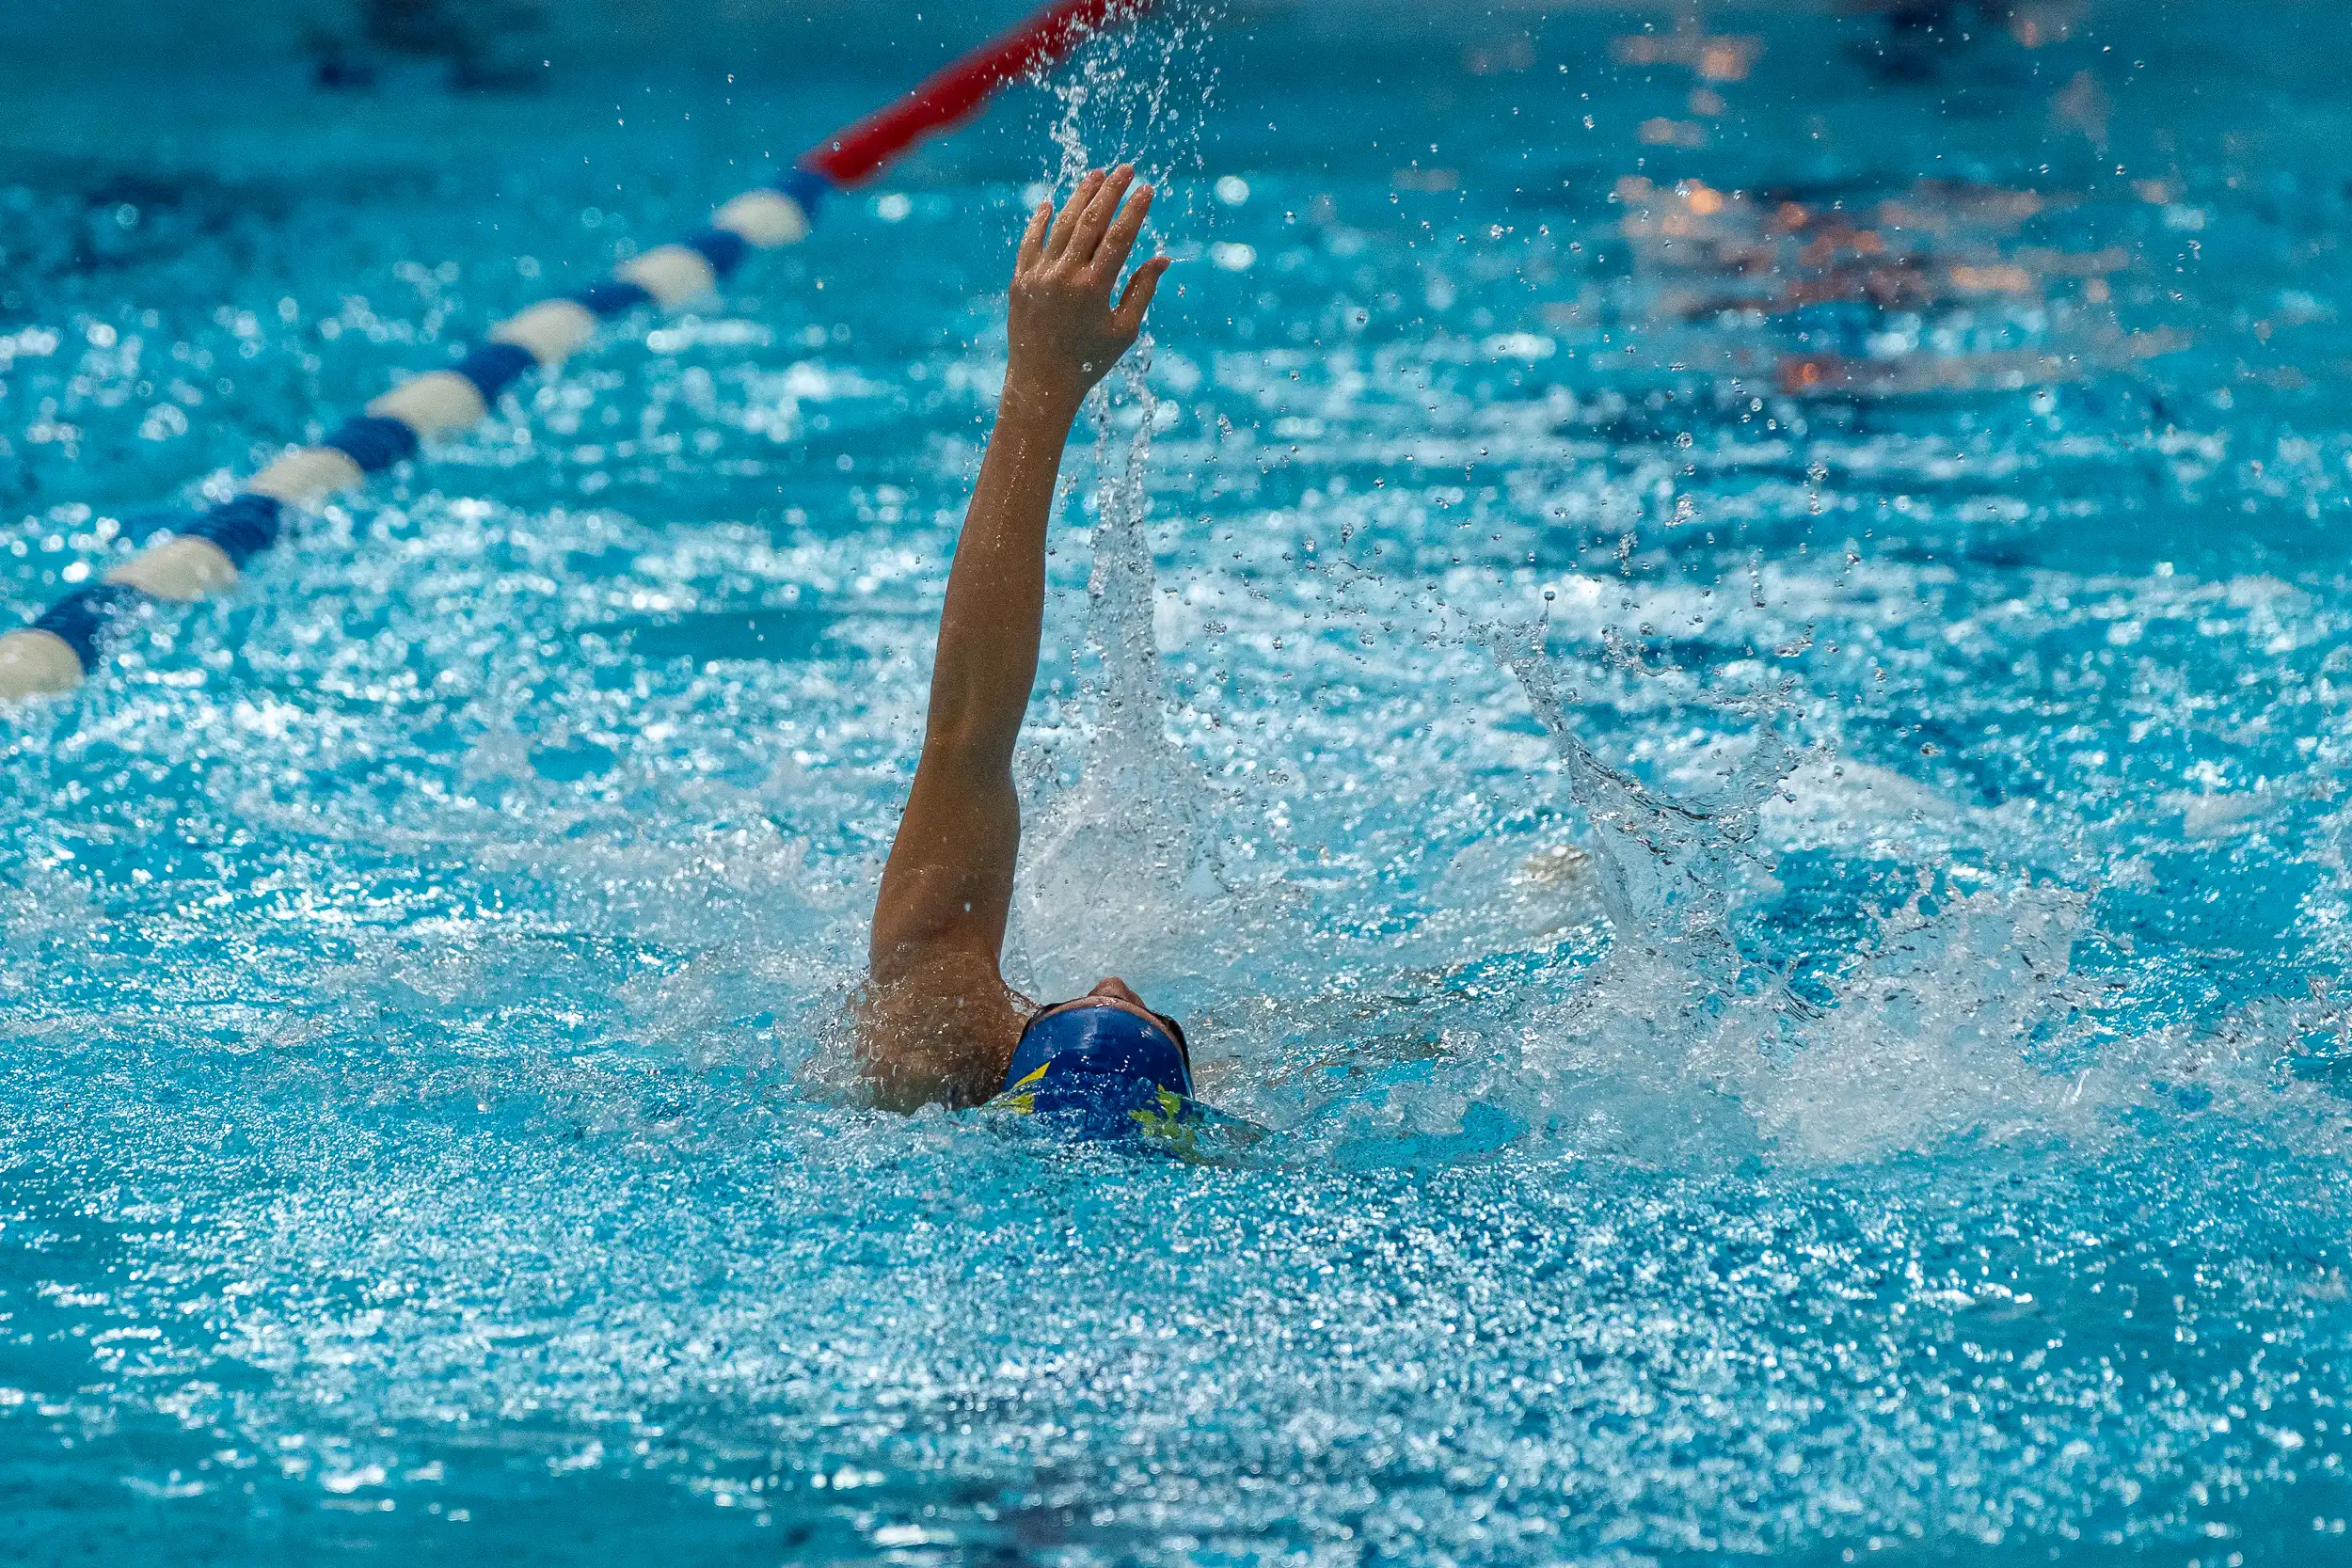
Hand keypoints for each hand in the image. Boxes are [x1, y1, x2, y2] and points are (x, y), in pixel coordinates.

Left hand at [1005, 165, 1171, 416]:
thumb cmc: (1089, 361)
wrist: (1040, 384)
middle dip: (1110, 191)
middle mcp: (1064, 276)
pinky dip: (1040, 221)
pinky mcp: (1019, 280)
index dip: (1134, 210)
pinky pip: (1029, 242)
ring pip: (1060, 225)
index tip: (1146, 189)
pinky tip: (1050, 202)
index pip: (1119, 237)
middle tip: (1125, 168)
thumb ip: (1142, 290)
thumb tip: (1163, 258)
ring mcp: (1038, 276)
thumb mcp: (1124, 330)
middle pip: (1090, 221)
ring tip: (1095, 176)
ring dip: (1079, 197)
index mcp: (1094, 289)